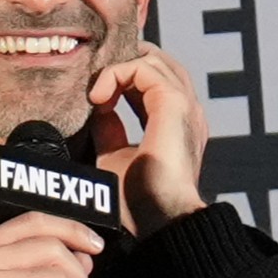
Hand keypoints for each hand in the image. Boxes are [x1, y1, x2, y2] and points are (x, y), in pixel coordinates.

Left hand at [87, 44, 207, 230]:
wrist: (157, 217)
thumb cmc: (137, 198)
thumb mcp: (114, 154)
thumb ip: (109, 128)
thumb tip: (97, 106)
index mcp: (175, 121)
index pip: (155, 79)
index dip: (123, 75)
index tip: (94, 94)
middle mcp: (185, 110)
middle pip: (158, 62)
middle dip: (122, 62)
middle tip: (92, 79)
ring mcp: (185, 106)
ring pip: (154, 60)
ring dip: (118, 67)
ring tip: (94, 90)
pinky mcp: (174, 105)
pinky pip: (145, 69)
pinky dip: (116, 74)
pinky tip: (97, 97)